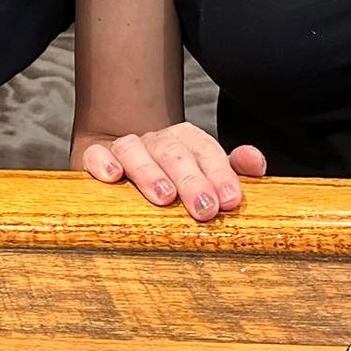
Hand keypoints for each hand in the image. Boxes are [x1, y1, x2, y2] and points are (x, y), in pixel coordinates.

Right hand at [82, 122, 266, 220]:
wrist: (120, 166)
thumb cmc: (171, 179)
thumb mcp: (204, 175)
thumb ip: (232, 169)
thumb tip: (257, 163)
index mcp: (186, 142)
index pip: (206, 151)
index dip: (220, 173)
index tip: (229, 200)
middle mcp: (157, 142)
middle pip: (175, 153)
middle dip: (192, 180)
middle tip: (205, 208)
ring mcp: (125, 149)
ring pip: (136, 149)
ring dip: (151, 172)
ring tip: (164, 197)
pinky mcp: (93, 157)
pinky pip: (95, 154)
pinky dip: (102, 162)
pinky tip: (112, 177)